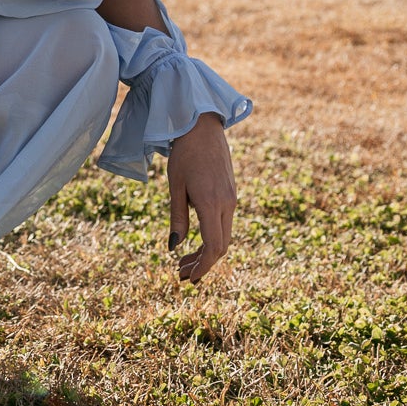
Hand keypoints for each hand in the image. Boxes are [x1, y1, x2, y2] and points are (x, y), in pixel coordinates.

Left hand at [166, 112, 236, 282]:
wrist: (202, 127)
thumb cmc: (184, 154)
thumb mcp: (175, 187)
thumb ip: (177, 218)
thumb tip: (174, 248)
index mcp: (211, 203)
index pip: (213, 247)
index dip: (202, 267)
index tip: (188, 279)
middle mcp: (227, 204)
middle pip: (221, 246)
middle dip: (202, 264)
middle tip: (181, 275)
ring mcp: (232, 199)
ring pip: (224, 236)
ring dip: (206, 252)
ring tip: (184, 262)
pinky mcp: (231, 194)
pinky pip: (224, 224)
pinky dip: (212, 238)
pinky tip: (196, 241)